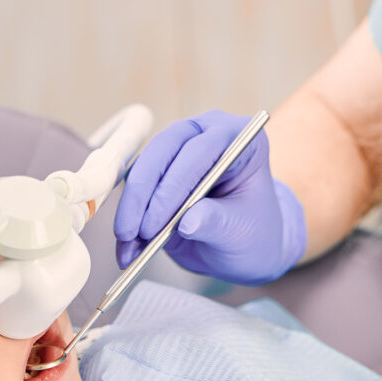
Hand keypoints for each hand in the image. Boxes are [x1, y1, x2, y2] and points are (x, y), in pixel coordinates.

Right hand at [114, 110, 306, 285]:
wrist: (243, 245)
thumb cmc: (253, 233)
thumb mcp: (241, 233)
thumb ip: (216, 223)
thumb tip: (186, 223)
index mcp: (242, 139)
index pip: (200, 150)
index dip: (174, 186)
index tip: (155, 223)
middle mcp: (208, 133)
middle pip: (163, 150)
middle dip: (143, 193)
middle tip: (129, 232)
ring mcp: (180, 147)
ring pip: (143, 167)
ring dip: (131, 207)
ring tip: (128, 244)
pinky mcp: (158, 168)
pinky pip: (135, 188)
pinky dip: (129, 216)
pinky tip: (128, 245)